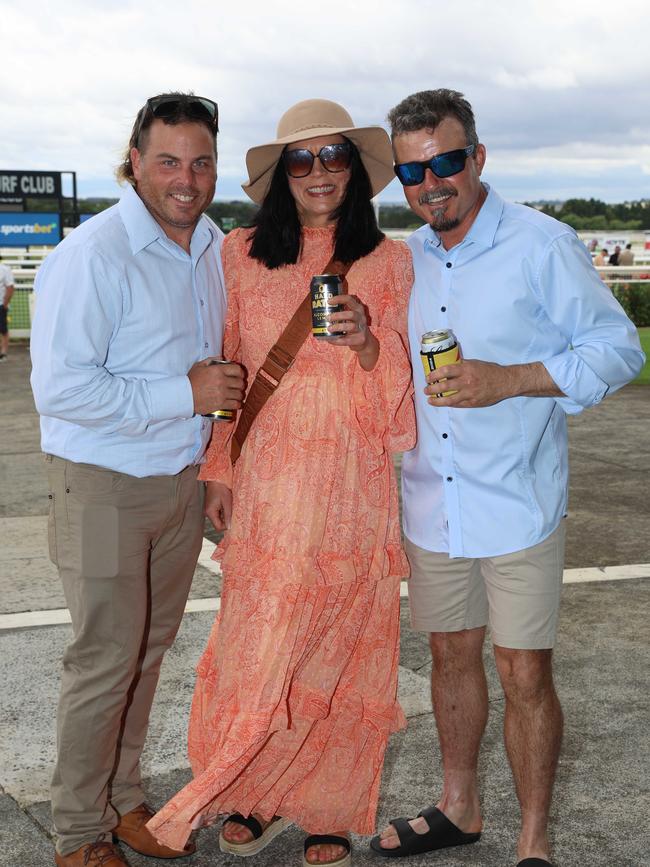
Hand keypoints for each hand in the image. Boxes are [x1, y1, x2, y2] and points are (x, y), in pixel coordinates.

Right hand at [189, 358, 244, 415]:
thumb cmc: (191, 381)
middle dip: (240, 384)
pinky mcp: (221, 404)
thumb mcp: (199, 366)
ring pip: (239, 394)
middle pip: (240, 383)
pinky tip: (236, 402)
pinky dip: (238, 404)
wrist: (184, 396)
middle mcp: (222, 381)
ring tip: (236, 395)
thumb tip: (221, 358)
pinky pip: (236, 404)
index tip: (240, 375)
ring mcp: (222, 393)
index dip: (240, 372)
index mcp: (218, 370)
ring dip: (239, 395)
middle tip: (238, 386)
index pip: (237, 370)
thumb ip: (211, 360)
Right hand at [204, 481, 231, 530]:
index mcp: (210, 512)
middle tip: (233, 512)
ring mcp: (208, 510)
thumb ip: (228, 515)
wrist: (216, 478)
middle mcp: (207, 512)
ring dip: (225, 515)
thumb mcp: (227, 502)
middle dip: (226, 520)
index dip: (226, 526)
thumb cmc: (221, 488)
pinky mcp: (211, 507)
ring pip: (219, 519)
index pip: (218, 527)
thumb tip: (229, 527)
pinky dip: (223, 511)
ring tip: (229, 506)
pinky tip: (226, 505)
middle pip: (218, 523)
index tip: (234, 520)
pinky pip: (218, 513)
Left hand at [327, 294, 378, 370]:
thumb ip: (340, 312)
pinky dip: (337, 341)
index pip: (349, 299)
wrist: (365, 342)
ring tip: (329, 329)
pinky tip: (330, 340)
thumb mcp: (350, 317)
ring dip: (338, 327)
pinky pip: (347, 340)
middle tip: (327, 318)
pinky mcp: (360, 339)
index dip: (339, 299)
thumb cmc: (353, 327)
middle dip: (337, 316)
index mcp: (358, 309)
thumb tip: (320, 311)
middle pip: (351, 314)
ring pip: (351, 326)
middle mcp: (361, 317)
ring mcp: (362, 329)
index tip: (328, 301)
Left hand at [425, 359, 561, 407]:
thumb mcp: (475, 363)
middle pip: (444, 386)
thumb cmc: (490, 371)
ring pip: (449, 399)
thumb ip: (462, 365)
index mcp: (467, 369)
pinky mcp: (473, 402)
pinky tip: (444, 403)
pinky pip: (458, 404)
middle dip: (432, 389)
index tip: (428, 377)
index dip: (434, 375)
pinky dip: (449, 404)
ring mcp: (470, 393)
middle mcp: (467, 381)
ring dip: (437, 401)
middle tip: (426, 389)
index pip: (445, 371)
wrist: (505, 382)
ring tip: (430, 400)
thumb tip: (448, 366)